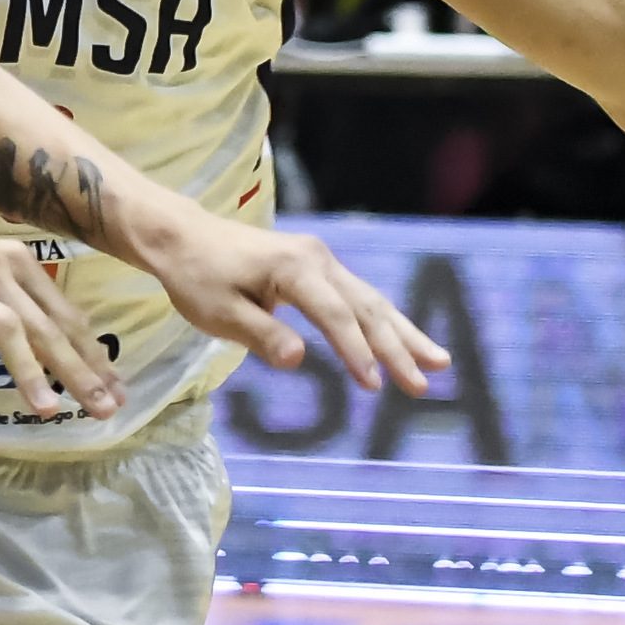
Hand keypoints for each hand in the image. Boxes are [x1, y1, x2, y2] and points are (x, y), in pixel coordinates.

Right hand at [0, 220, 117, 420]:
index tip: (116, 394)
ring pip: (2, 326)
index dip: (92, 356)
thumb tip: (75, 357)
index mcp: (17, 263)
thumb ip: (24, 313)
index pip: (64, 315)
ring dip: (27, 370)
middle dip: (75, 369)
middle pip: (42, 323)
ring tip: (46, 411)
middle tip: (99, 409)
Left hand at [144, 214, 448, 391]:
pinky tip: (404, 343)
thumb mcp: (218, 314)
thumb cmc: (196, 277)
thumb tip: (298, 360)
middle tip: (425, 383)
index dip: (357, 353)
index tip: (374, 386)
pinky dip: (383, 323)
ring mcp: (321, 261)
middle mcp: (317, 259)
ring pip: (371, 301)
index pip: (336, 316)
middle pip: (366, 308)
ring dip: (404, 335)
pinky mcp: (318, 268)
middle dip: (398, 348)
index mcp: (294, 267)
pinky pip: (358, 298)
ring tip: (439, 364)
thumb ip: (261, 335)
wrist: (184, 238)